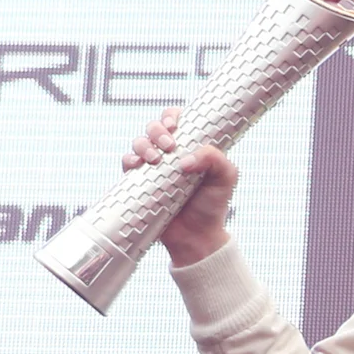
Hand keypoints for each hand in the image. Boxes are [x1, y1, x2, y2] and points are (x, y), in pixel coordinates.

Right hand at [125, 108, 237, 267]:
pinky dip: (129, 160)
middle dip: (157, 129)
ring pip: (139, 142)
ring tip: (156, 159)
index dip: (172, 116)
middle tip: (168, 144)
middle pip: (154, 126)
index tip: (175, 125)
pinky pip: (127, 163)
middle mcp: (170, 154)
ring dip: (144, 144)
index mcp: (190, 146)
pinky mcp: (140, 182)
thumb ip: (215, 158)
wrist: (197, 237)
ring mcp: (154, 167)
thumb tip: (186, 158)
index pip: (178, 120)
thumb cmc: (213, 206)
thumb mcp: (226, 178)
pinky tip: (138, 165)